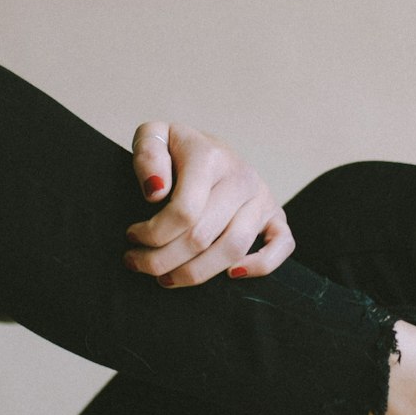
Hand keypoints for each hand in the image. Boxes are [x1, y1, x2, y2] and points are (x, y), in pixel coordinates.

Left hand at [124, 121, 294, 286]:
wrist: (211, 149)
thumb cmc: (177, 150)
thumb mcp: (154, 137)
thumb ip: (147, 155)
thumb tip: (155, 193)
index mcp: (210, 157)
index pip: (184, 211)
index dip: (152, 233)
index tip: (132, 237)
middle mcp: (241, 177)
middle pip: (202, 236)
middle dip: (162, 259)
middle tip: (138, 263)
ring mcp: (262, 198)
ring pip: (233, 250)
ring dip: (195, 274)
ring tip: (166, 277)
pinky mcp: (276, 215)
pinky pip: (283, 245)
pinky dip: (260, 265)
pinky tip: (231, 275)